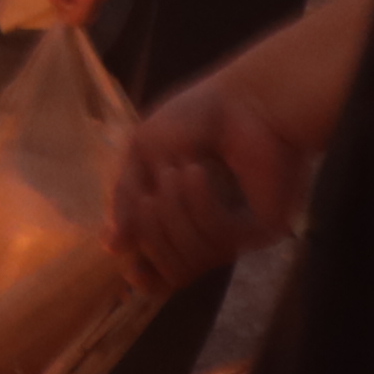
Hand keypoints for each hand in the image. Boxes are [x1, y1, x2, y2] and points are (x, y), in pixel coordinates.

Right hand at [113, 60, 308, 289]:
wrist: (245, 99)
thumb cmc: (196, 117)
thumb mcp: (144, 150)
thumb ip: (126, 197)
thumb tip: (112, 246)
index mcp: (178, 218)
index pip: (160, 270)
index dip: (143, 274)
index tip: (129, 265)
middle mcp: (208, 234)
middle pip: (172, 270)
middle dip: (154, 233)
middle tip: (150, 197)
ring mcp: (236, 234)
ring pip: (194, 259)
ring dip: (176, 215)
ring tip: (181, 171)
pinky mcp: (261, 229)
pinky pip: (221, 240)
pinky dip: (201, 206)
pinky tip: (198, 173)